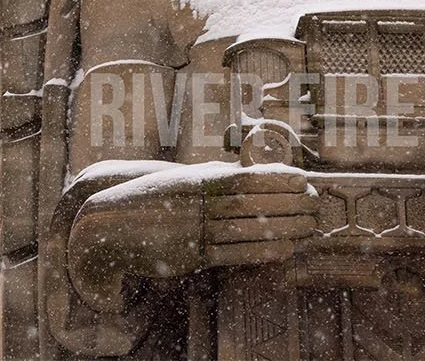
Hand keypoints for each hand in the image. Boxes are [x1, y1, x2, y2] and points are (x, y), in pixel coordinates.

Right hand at [67, 164, 317, 310]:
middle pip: (250, 203)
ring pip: (245, 229)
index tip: (303, 178)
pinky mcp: (190, 257)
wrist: (107, 225)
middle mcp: (194, 206)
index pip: (243, 177)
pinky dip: (262, 252)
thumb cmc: (150, 199)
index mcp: (194, 182)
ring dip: (283, 229)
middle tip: (317, 203)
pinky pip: (232, 255)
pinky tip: (285, 249)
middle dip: (288, 203)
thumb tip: (248, 168)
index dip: (276, 178)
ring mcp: (191, 232)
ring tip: (310, 227)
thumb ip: (212, 175)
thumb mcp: (180, 179)